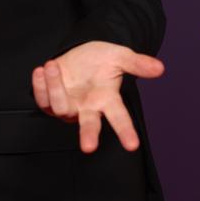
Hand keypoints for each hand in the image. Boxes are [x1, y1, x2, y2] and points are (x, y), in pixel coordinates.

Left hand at [31, 41, 163, 153]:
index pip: (119, 117)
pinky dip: (39, 86)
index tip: (133, 145)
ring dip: (54, 87)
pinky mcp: (49, 100)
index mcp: (107, 100)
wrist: (79, 53)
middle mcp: (87, 108)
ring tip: (52, 65)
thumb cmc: (101, 59)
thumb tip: (160, 68)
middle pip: (89, 125)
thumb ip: (137, 63)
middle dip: (88, 135)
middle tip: (89, 147)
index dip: (125, 131)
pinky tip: (41, 70)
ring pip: (60, 107)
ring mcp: (68, 106)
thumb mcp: (120, 56)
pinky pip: (42, 99)